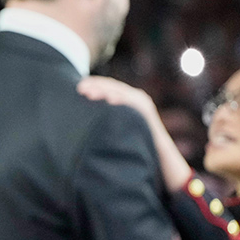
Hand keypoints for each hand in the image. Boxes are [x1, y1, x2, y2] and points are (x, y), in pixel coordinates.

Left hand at [77, 75, 191, 191]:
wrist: (161, 155)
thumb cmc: (137, 143)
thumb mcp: (119, 127)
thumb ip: (108, 120)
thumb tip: (84, 122)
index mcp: (129, 100)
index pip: (110, 86)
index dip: (94, 84)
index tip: (78, 87)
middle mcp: (137, 98)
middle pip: (113, 86)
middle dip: (96, 85)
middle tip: (79, 88)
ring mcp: (143, 105)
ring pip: (121, 92)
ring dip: (105, 90)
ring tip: (89, 93)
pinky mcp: (147, 113)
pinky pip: (133, 104)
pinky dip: (121, 100)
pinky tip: (109, 101)